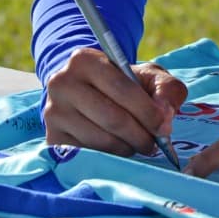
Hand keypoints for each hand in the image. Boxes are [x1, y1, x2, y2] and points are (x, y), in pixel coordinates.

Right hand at [43, 47, 187, 156]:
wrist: (86, 91)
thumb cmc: (122, 83)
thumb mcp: (148, 76)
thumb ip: (166, 89)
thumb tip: (165, 116)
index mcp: (84, 60)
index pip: (122, 88)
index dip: (148, 111)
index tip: (165, 127)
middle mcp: (61, 83)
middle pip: (112, 118)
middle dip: (141, 135)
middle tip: (154, 143)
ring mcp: (53, 113)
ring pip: (101, 141)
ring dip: (128, 148)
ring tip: (138, 145)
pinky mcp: (51, 139)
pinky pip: (89, 155)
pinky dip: (111, 157)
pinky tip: (119, 149)